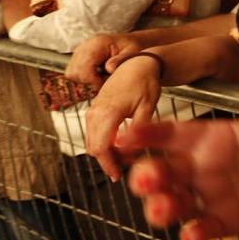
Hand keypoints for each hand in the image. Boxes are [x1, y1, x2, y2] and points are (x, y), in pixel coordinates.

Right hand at [66, 33, 140, 86]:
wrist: (131, 42)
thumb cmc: (133, 47)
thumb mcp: (133, 53)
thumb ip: (121, 60)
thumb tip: (109, 68)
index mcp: (98, 43)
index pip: (84, 67)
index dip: (93, 80)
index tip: (105, 84)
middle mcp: (85, 45)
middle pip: (74, 72)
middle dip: (89, 82)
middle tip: (104, 81)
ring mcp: (80, 50)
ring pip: (71, 74)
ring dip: (85, 80)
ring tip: (101, 77)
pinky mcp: (78, 56)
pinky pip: (73, 72)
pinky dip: (84, 77)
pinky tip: (97, 75)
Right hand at [87, 54, 163, 181]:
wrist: (136, 64)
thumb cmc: (144, 82)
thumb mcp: (147, 107)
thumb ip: (138, 130)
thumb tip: (129, 151)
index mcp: (108, 113)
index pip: (100, 148)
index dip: (108, 165)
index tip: (117, 175)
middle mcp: (95, 113)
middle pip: (93, 147)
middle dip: (107, 161)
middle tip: (123, 168)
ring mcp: (93, 111)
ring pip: (91, 141)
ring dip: (105, 152)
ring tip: (124, 158)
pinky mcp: (95, 110)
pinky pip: (94, 132)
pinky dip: (103, 142)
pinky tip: (119, 145)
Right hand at [122, 59, 238, 239]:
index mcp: (207, 139)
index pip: (170, 134)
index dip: (146, 134)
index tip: (124, 136)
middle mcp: (199, 168)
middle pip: (161, 172)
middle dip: (146, 176)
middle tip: (143, 179)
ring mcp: (208, 196)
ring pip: (173, 204)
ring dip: (161, 208)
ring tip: (161, 210)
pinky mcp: (222, 221)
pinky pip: (203, 229)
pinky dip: (195, 234)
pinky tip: (192, 236)